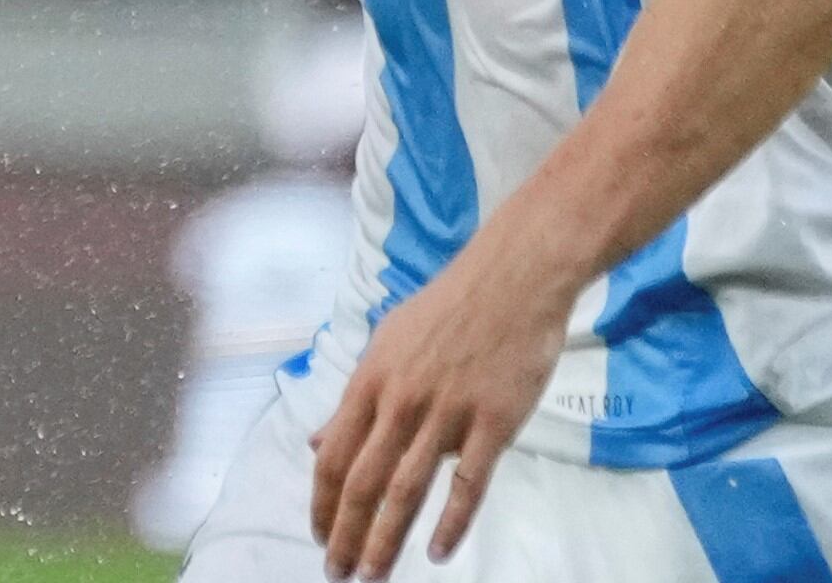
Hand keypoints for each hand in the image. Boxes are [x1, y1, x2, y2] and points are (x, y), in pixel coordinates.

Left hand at [308, 231, 575, 574]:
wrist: (513, 277)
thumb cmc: (447, 309)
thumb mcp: (386, 344)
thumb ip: (355, 398)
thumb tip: (318, 440)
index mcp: (371, 379)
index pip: (334, 454)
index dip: (323, 501)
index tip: (319, 535)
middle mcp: (401, 399)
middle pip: (364, 481)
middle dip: (345, 534)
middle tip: (337, 574)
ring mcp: (447, 412)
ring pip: (407, 489)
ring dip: (385, 539)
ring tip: (373, 575)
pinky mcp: (493, 421)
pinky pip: (469, 483)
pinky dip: (451, 522)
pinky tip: (436, 552)